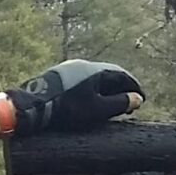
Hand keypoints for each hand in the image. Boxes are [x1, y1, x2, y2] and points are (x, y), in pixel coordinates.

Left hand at [7, 59, 142, 133]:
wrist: (34, 104)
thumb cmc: (67, 107)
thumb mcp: (97, 109)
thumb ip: (119, 103)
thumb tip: (138, 98)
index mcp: (97, 71)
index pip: (124, 76)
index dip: (135, 88)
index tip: (142, 100)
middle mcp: (85, 65)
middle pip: (111, 75)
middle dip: (122, 89)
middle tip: (129, 104)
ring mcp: (70, 69)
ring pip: (97, 78)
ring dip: (108, 89)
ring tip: (112, 104)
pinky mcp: (60, 75)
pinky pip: (84, 80)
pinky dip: (95, 89)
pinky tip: (92, 99)